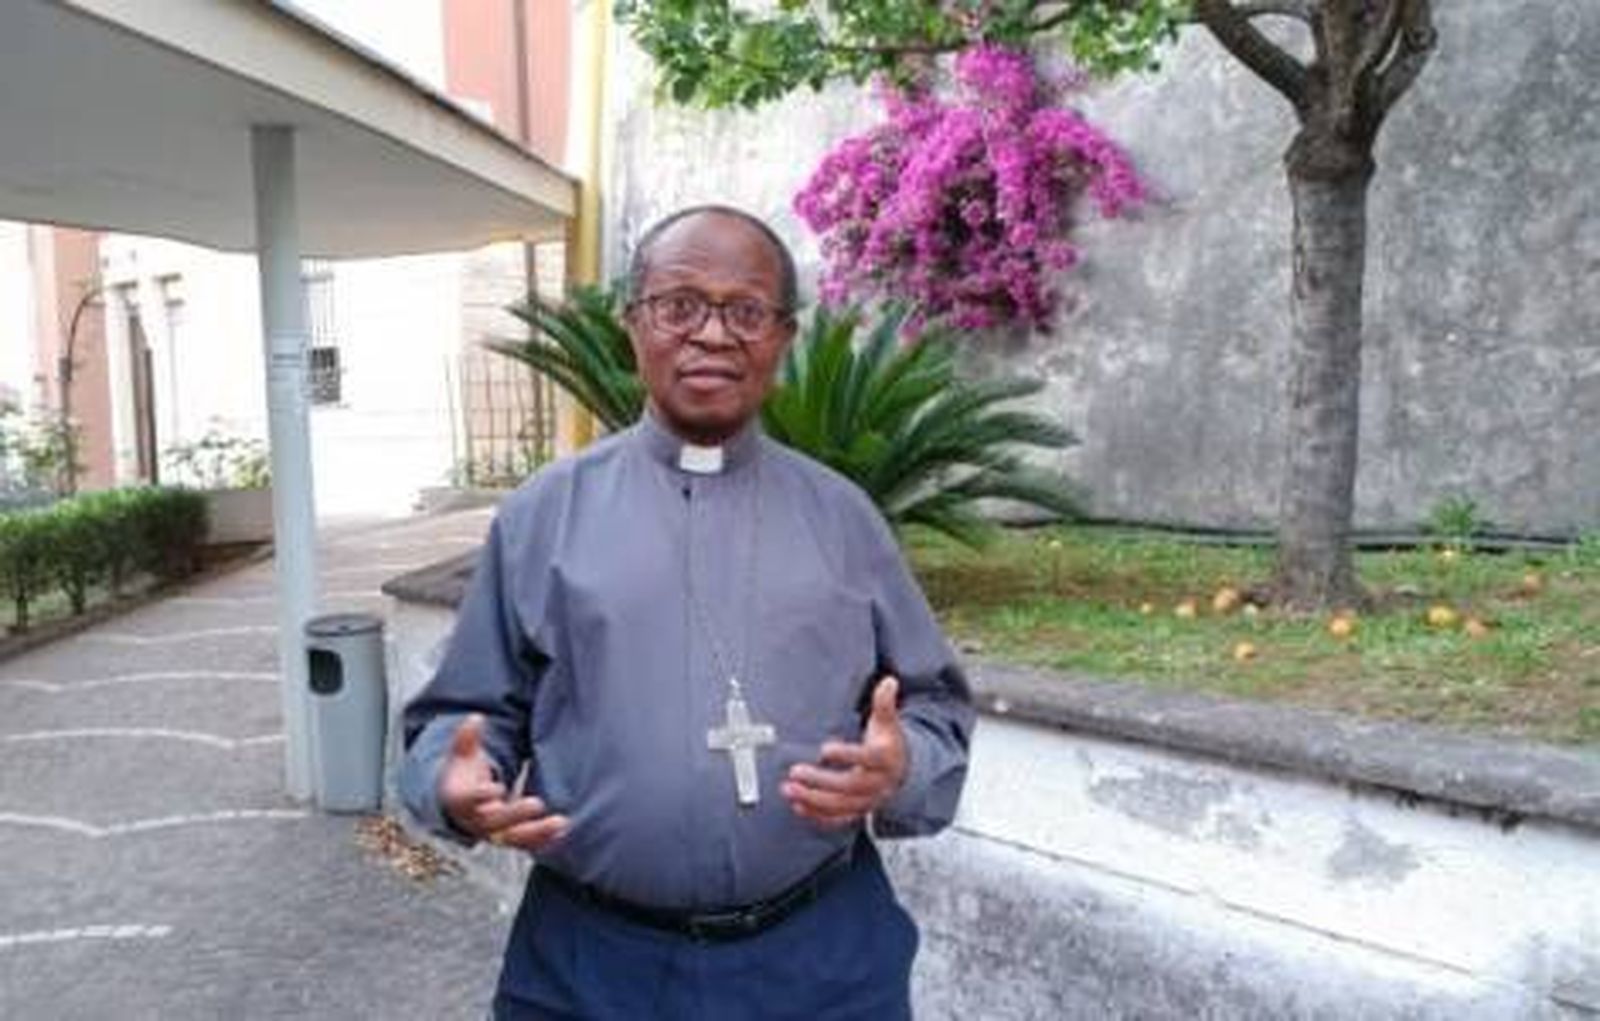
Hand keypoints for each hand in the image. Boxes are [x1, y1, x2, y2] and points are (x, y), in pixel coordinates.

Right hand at [438, 714, 568, 850]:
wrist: (459, 803)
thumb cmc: (463, 774)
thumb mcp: (460, 755)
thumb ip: (466, 738)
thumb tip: (476, 718)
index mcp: (460, 799)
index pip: (468, 801)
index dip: (480, 796)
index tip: (496, 788)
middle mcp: (476, 820)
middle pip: (494, 823)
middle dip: (516, 814)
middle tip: (537, 803)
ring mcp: (494, 831)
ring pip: (514, 837)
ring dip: (537, 831)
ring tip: (561, 822)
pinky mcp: (510, 836)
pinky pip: (527, 841)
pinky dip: (544, 837)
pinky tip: (564, 827)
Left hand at [783, 676, 907, 829]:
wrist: (901, 772)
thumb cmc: (888, 744)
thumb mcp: (888, 722)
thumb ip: (885, 703)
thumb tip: (889, 682)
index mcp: (885, 759)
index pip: (868, 759)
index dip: (848, 755)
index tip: (825, 749)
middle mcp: (878, 784)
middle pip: (849, 786)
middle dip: (821, 781)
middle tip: (796, 772)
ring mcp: (867, 801)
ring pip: (841, 805)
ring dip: (813, 800)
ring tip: (789, 789)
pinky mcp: (857, 811)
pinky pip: (837, 819)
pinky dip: (817, 816)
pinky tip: (798, 806)